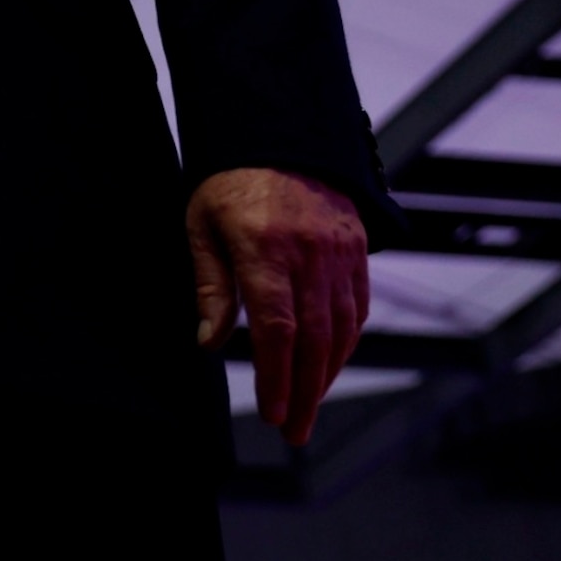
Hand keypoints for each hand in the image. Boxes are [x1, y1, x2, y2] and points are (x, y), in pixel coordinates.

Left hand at [187, 165, 368, 447]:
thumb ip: (210, 286)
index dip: (276, 377)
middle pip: (314, 339)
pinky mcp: (357, 248)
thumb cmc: (229, 179)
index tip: (272, 413)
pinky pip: (358, 306)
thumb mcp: (202, 224)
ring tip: (309, 407)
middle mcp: (309, 253)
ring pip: (342, 328)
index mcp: (265, 248)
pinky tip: (329, 363)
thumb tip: (208, 343)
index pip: (276, 328)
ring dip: (327, 374)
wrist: (280, 129)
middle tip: (294, 431)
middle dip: (304, 393)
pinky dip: (346, 342)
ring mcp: (340, 251)